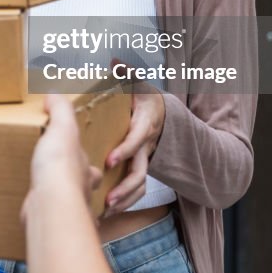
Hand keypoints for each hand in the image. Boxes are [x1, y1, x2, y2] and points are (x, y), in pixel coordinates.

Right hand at [22, 94, 102, 223]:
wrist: (51, 200)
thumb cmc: (61, 165)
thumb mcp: (63, 127)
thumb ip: (60, 109)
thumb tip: (54, 94)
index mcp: (85, 170)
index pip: (94, 170)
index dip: (91, 167)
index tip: (83, 164)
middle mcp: (80, 193)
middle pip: (83, 192)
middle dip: (77, 190)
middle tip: (65, 183)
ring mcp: (66, 210)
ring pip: (69, 209)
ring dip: (63, 205)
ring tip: (49, 198)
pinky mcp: (50, 221)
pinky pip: (49, 220)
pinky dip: (45, 218)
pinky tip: (37, 214)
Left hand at [104, 78, 164, 214]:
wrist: (165, 115)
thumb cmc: (146, 99)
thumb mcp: (139, 84)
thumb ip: (127, 74)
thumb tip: (115, 61)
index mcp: (146, 125)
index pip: (137, 140)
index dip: (125, 150)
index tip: (110, 160)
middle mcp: (147, 145)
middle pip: (141, 171)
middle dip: (125, 186)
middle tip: (108, 198)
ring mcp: (145, 158)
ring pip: (140, 184)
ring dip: (125, 198)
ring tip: (107, 210)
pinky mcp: (140, 167)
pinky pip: (136, 188)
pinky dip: (124, 200)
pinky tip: (106, 211)